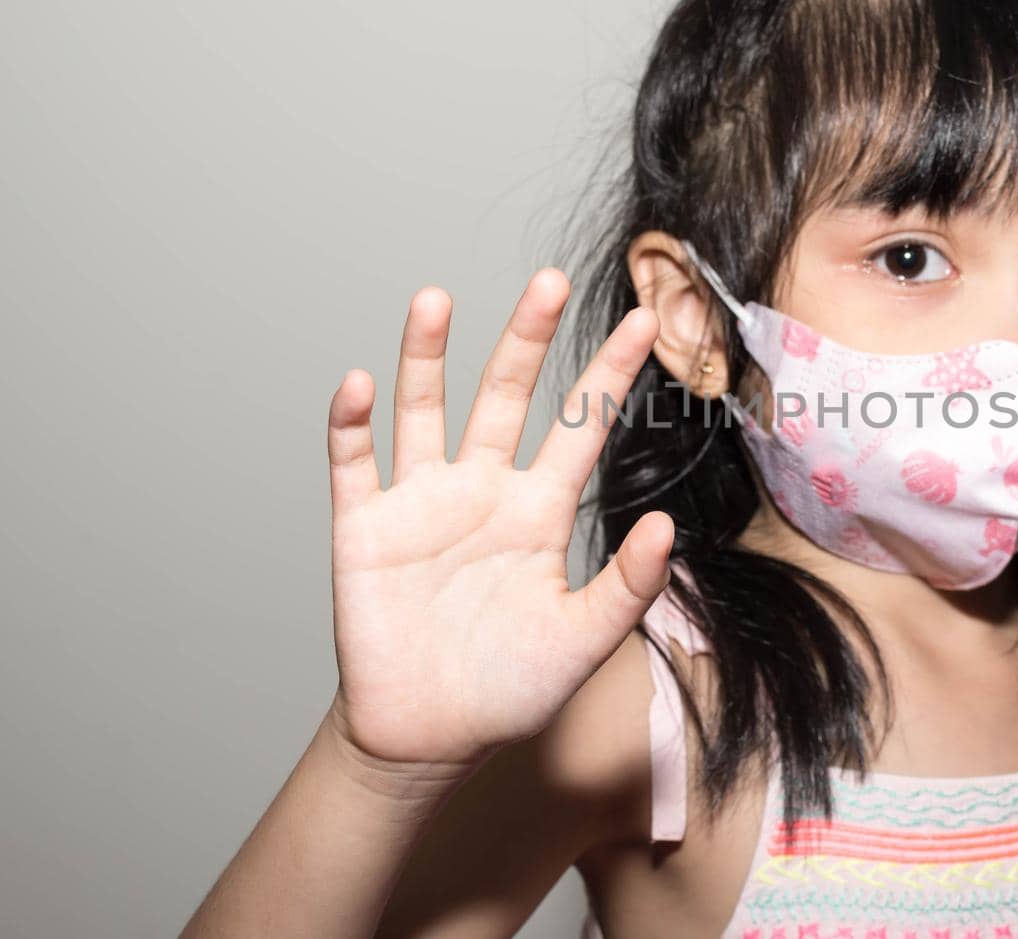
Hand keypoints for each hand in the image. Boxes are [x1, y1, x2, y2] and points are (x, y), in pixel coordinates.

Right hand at [323, 270, 671, 766]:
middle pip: (505, 396)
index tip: (646, 321)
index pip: (580, 426)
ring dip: (426, 356)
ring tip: (435, 299)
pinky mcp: (364, 527)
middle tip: (550, 281)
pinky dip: (352, 424)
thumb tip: (665, 528)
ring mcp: (421, 502)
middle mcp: (482, 490)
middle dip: (525, 339)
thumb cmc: (510, 688)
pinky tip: (360, 385)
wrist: (429, 736)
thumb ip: (626, 587)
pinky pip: (354, 464)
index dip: (609, 375)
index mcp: (539, 511)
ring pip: (423, 411)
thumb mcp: (582, 641)